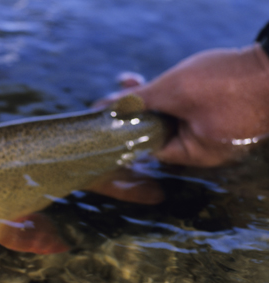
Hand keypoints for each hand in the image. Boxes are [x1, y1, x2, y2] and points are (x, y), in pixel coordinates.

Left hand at [113, 44, 268, 166]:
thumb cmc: (227, 83)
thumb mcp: (173, 91)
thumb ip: (138, 102)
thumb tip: (104, 107)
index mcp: (195, 154)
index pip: (150, 146)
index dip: (129, 128)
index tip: (113, 111)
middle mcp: (209, 149)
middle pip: (161, 130)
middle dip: (141, 107)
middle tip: (127, 85)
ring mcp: (221, 132)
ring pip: (177, 117)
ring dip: (157, 97)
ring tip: (138, 79)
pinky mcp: (229, 114)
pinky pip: (195, 109)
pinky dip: (179, 95)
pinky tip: (169, 78)